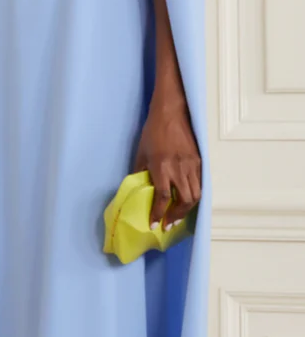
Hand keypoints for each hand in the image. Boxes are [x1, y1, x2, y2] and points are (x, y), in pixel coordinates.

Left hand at [133, 95, 201, 230]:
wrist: (172, 112)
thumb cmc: (152, 131)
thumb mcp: (141, 153)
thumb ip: (140, 173)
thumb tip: (137, 190)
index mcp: (162, 167)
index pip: (163, 197)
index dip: (158, 214)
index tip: (154, 225)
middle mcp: (179, 168)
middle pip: (184, 201)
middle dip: (176, 216)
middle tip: (168, 225)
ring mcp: (192, 165)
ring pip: (196, 195)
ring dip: (187, 209)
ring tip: (177, 216)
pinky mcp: (199, 161)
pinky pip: (200, 184)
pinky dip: (194, 196)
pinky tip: (187, 201)